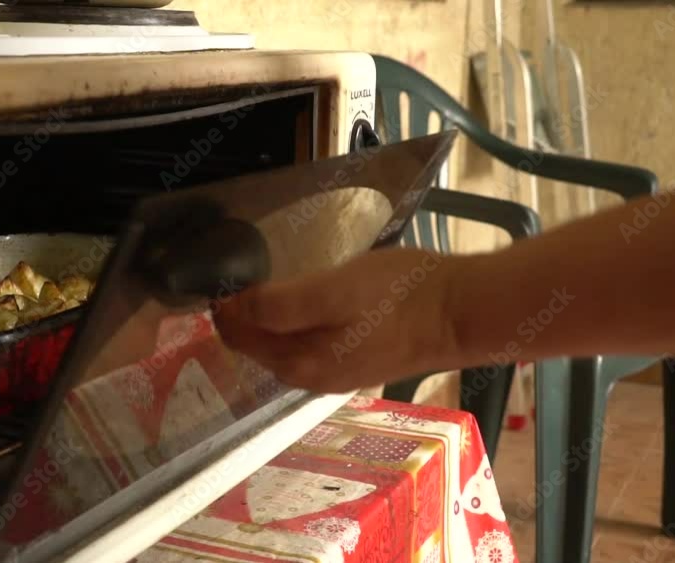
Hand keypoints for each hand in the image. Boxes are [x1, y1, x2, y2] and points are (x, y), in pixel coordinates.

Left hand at [214, 247, 459, 392]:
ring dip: (265, 324)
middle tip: (233, 279)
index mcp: (298, 363)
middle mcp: (310, 378)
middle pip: (258, 347)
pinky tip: (301, 307)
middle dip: (240, 318)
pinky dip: (292, 328)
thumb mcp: (332, 291)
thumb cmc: (397, 297)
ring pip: (282, 348)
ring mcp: (334, 374)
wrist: (457, 314)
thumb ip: (280, 305)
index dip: (224, 307)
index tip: (217, 276)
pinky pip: (308, 347)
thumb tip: (235, 307)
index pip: (240, 337)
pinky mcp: (356, 363)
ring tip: (259, 290)